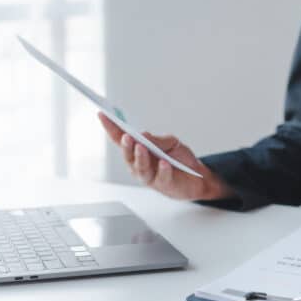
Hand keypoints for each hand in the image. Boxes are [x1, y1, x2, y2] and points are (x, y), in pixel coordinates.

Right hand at [97, 113, 232, 200]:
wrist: (198, 177)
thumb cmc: (180, 159)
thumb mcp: (171, 143)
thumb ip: (157, 140)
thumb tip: (143, 135)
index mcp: (138, 151)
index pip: (120, 138)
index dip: (110, 127)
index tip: (103, 115)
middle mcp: (139, 164)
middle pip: (128, 155)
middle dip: (126, 145)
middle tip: (127, 136)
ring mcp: (150, 176)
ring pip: (140, 168)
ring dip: (140, 157)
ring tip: (141, 147)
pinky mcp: (163, 185)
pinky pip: (161, 176)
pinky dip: (162, 169)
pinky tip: (163, 163)